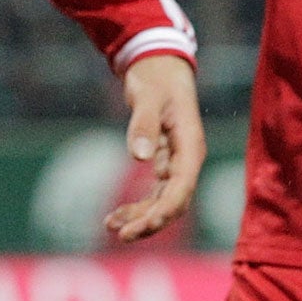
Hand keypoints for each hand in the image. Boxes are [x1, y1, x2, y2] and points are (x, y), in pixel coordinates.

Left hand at [104, 53, 204, 242]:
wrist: (159, 66)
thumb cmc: (155, 78)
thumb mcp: (147, 96)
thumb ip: (143, 124)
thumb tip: (139, 159)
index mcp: (191, 146)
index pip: (182, 188)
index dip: (164, 211)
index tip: (141, 227)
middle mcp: (187, 160)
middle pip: (174, 202)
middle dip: (150, 221)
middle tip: (121, 234)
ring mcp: (177, 163)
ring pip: (163, 201)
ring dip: (141, 217)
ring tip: (111, 225)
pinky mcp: (164, 163)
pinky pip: (154, 193)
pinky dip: (137, 206)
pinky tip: (114, 215)